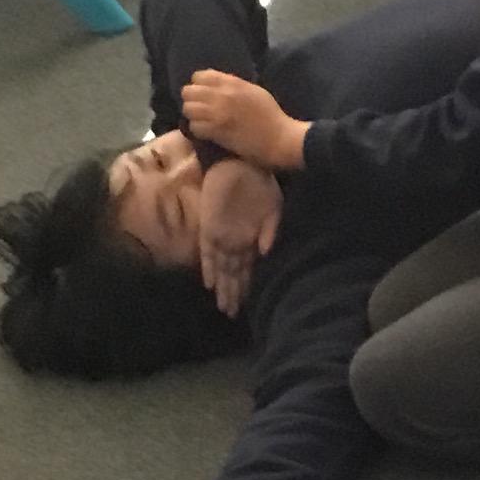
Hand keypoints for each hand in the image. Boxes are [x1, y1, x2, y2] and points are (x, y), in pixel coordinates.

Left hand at [179, 71, 308, 174]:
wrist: (279, 138)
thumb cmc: (271, 115)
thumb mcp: (254, 91)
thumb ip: (235, 85)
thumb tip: (219, 84)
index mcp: (232, 83)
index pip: (199, 76)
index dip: (199, 85)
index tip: (204, 93)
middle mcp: (222, 95)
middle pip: (188, 91)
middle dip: (192, 100)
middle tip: (200, 108)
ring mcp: (217, 113)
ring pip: (188, 109)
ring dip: (193, 115)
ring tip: (202, 121)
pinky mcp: (216, 131)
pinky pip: (194, 127)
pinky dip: (198, 130)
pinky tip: (206, 132)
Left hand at [198, 158, 283, 317]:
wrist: (241, 165)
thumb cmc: (260, 185)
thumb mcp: (274, 208)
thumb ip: (271, 231)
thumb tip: (266, 254)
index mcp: (251, 240)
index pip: (248, 271)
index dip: (247, 288)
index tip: (247, 307)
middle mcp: (235, 243)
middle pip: (233, 275)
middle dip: (233, 294)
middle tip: (231, 315)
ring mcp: (221, 237)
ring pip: (220, 269)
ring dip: (221, 288)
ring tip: (223, 307)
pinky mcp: (208, 228)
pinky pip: (206, 253)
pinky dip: (208, 268)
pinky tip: (209, 284)